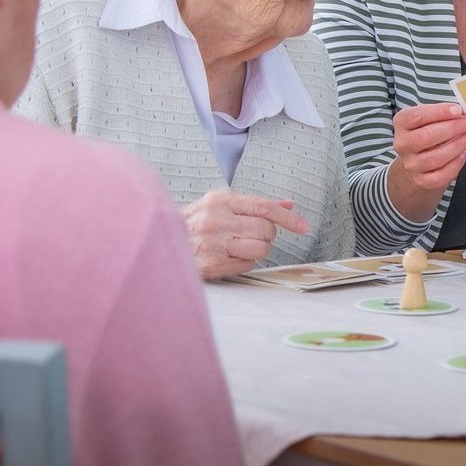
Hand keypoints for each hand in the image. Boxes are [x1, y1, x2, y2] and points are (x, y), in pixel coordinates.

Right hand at [181, 190, 311, 279]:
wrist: (162, 239)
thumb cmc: (197, 221)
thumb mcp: (222, 204)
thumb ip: (256, 205)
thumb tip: (289, 204)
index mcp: (220, 200)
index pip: (264, 207)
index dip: (288, 218)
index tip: (303, 226)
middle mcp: (216, 220)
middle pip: (266, 230)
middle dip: (266, 235)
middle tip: (251, 234)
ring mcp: (213, 244)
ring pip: (260, 249)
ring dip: (258, 250)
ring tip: (240, 245)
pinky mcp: (210, 265)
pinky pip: (247, 265)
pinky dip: (244, 262)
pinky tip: (229, 256)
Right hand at [386, 102, 465, 217]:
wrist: (417, 163)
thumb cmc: (428, 133)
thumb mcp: (429, 119)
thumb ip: (442, 114)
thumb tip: (465, 112)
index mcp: (402, 123)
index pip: (417, 116)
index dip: (439, 112)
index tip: (459, 109)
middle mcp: (402, 144)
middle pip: (427, 136)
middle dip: (453, 128)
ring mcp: (410, 164)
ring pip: (435, 157)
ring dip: (458, 145)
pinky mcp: (421, 180)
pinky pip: (440, 175)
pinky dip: (455, 165)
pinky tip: (464, 154)